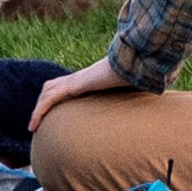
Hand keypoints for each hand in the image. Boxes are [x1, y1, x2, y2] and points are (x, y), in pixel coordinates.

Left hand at [27, 62, 142, 133]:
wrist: (137, 65)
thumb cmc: (139, 76)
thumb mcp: (135, 90)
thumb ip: (139, 97)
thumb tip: (158, 100)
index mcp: (92, 80)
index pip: (69, 85)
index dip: (59, 95)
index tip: (56, 112)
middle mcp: (81, 78)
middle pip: (53, 87)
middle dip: (44, 102)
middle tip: (38, 121)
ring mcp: (76, 80)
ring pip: (49, 92)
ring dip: (39, 108)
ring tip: (33, 126)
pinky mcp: (74, 85)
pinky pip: (51, 99)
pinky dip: (39, 111)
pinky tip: (33, 125)